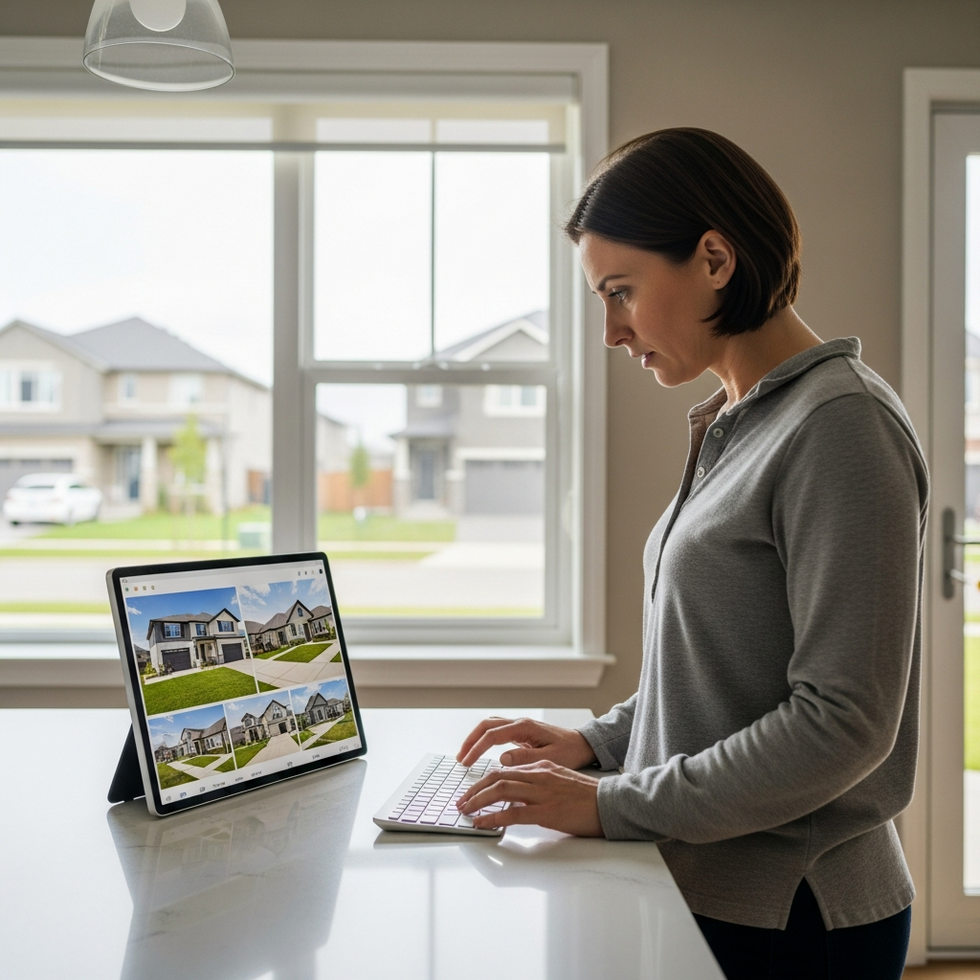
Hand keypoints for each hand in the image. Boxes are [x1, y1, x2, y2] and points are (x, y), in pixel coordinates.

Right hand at [456, 716, 597, 768]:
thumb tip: (502, 759)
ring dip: (476, 738)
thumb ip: (525, 758)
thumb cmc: (570, 751)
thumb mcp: (549, 758)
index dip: (476, 749)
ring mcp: (520, 726)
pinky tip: (481, 751)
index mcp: (525, 727)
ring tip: (466, 755)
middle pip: (486, 725)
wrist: (582, 744)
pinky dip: (485, 739)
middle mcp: (520, 723)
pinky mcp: (521, 732)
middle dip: (470, 740)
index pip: (492, 735)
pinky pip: (497, 731)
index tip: (467, 763)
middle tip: (460, 758)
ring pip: (490, 726)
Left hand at [456, 760, 602, 835]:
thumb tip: (517, 798)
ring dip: (478, 800)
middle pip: (497, 777)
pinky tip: (482, 823)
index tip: (471, 791)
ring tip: (466, 811)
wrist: (611, 804)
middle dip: (475, 789)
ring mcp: (542, 792)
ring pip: (501, 790)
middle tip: (461, 802)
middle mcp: (539, 775)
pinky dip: (493, 817)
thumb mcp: (560, 782)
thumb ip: (538, 784)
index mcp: (542, 767)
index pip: (505, 770)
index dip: (484, 781)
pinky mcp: (547, 811)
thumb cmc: (588, 798)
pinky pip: (513, 813)